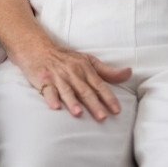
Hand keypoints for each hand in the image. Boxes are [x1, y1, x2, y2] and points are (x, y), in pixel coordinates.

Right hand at [10, 41, 131, 120]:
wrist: (38, 49)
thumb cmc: (66, 59)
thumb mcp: (88, 61)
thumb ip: (108, 71)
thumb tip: (129, 72)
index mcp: (85, 69)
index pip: (99, 85)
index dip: (108, 97)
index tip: (117, 110)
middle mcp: (72, 73)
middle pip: (84, 91)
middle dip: (94, 104)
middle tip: (102, 117)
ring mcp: (58, 77)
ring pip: (67, 91)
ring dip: (72, 102)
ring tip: (79, 113)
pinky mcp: (44, 80)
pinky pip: (47, 90)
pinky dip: (51, 98)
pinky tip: (55, 106)